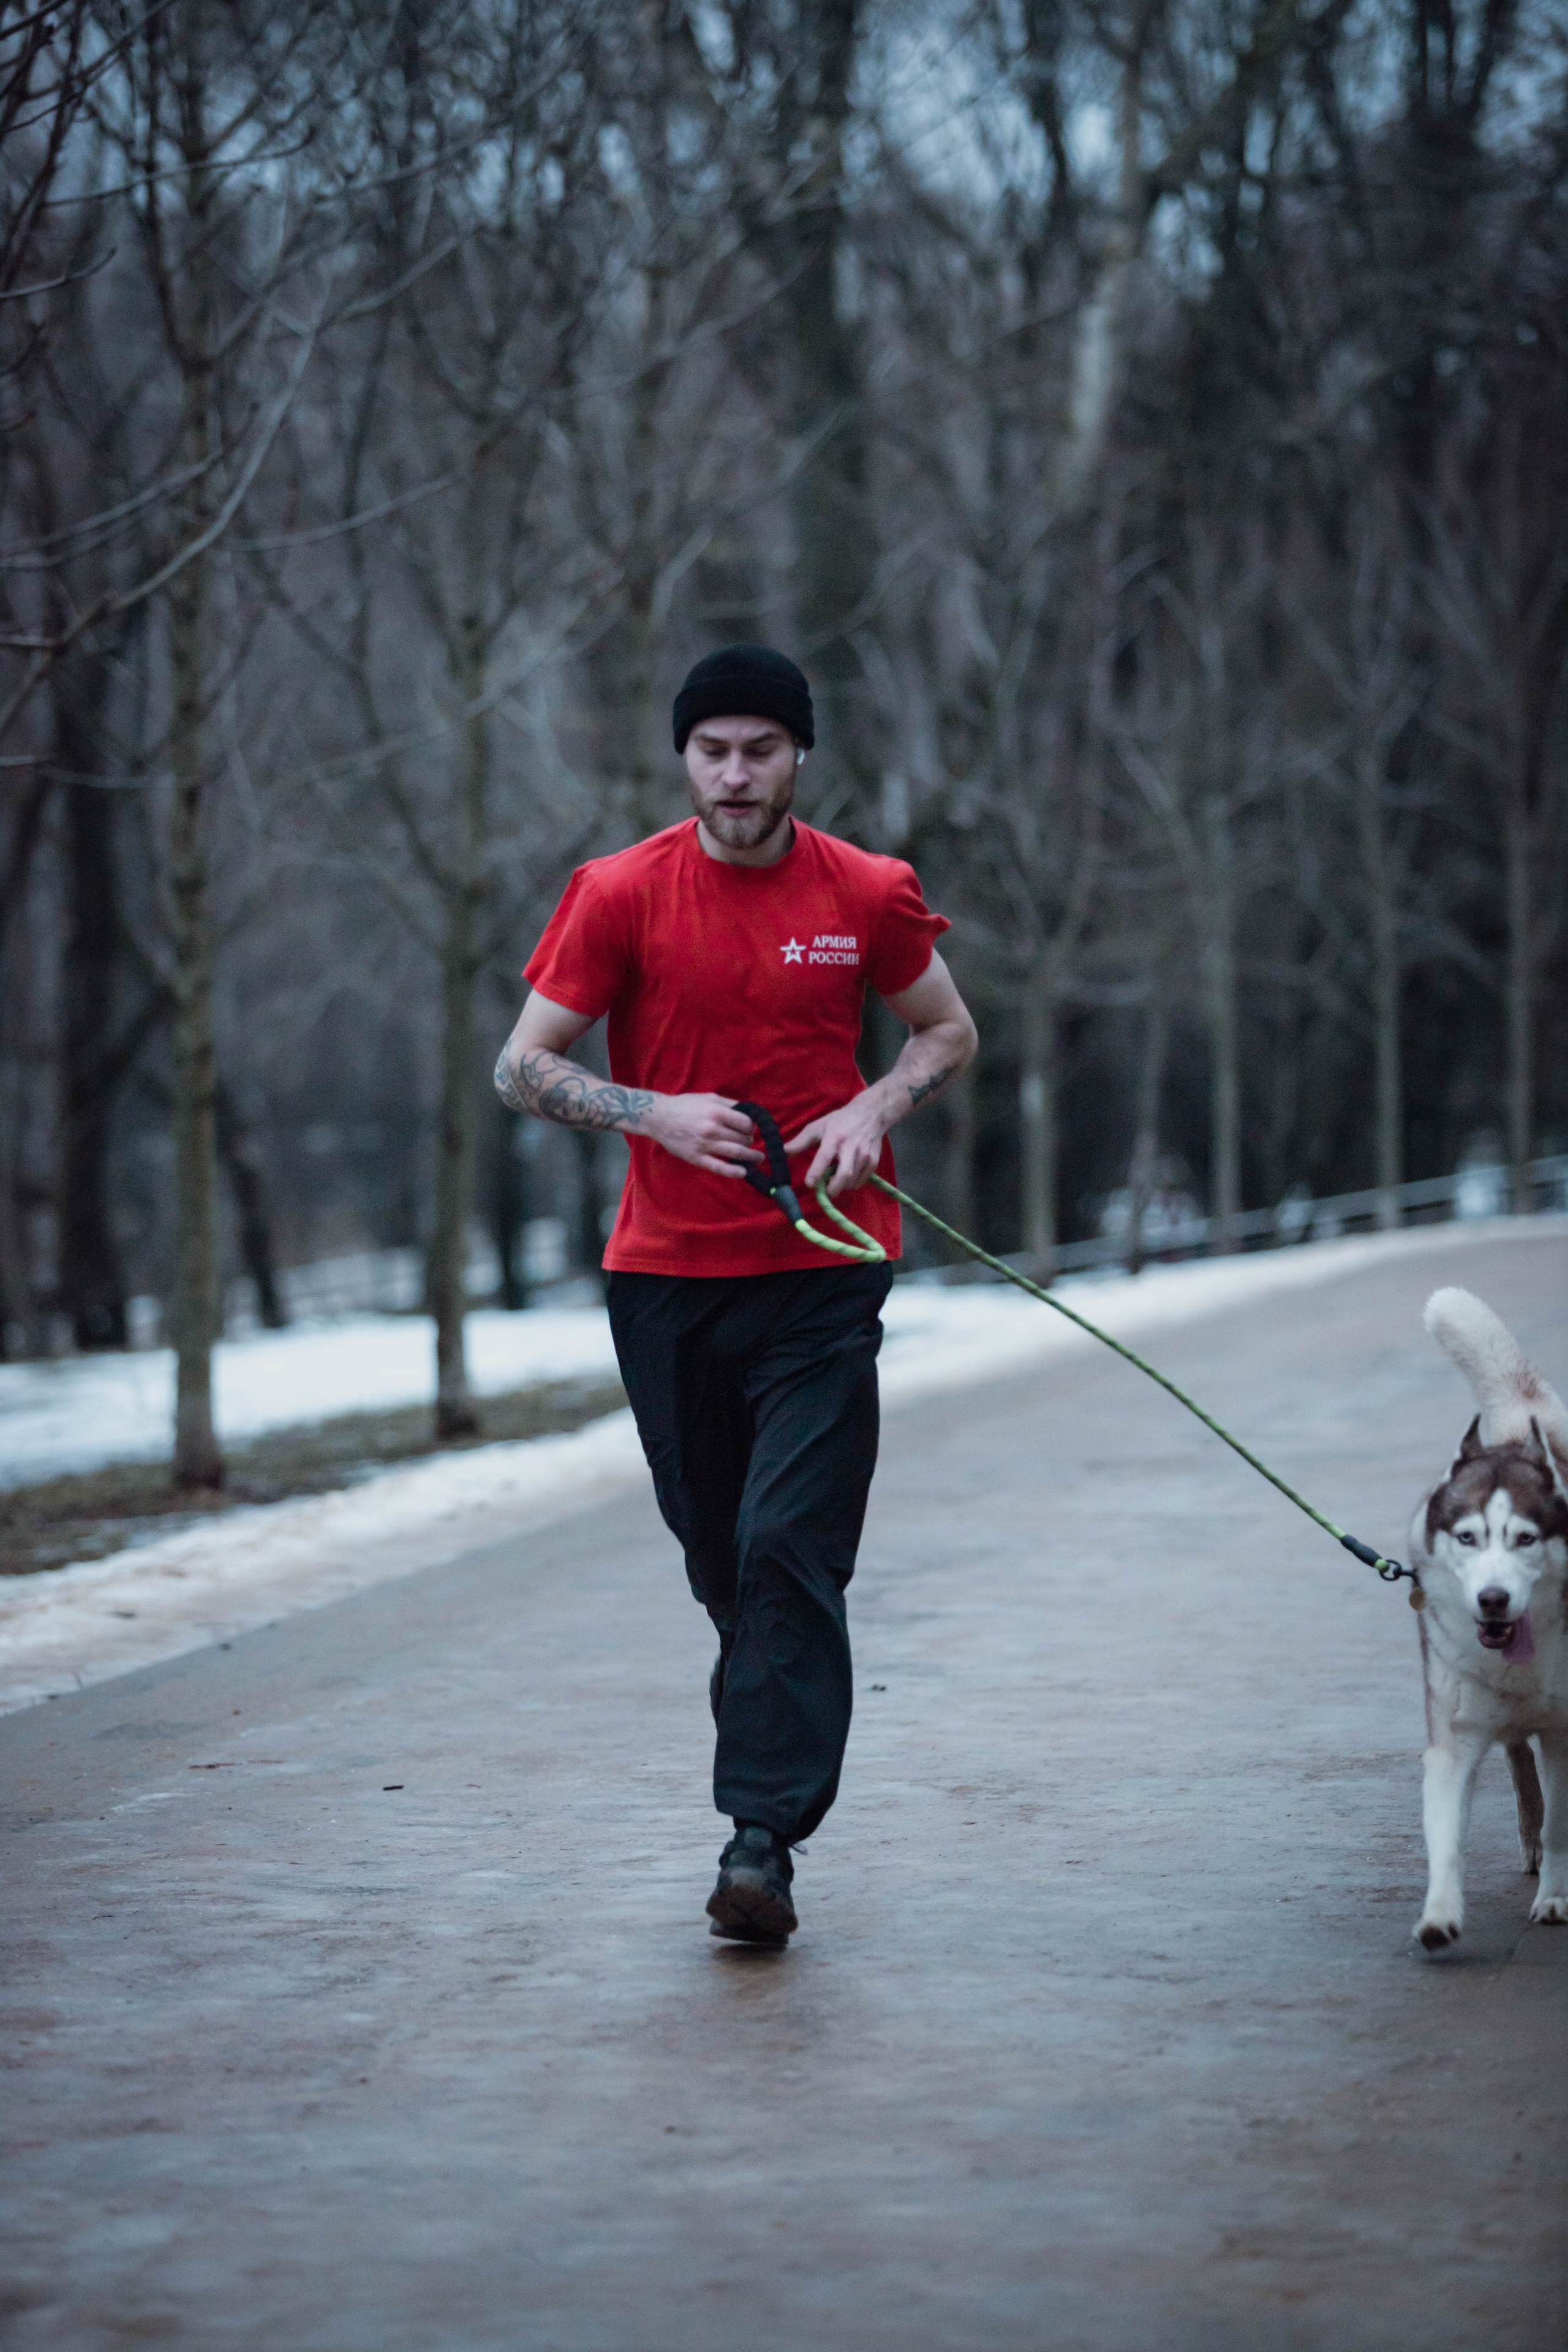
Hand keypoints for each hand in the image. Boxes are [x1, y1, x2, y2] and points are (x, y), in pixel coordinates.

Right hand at [644, 1093, 761, 1177]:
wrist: (659, 1118)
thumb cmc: (686, 1106)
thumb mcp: (709, 1097)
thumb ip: (730, 1104)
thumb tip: (749, 1113)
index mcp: (716, 1111)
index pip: (746, 1123)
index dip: (752, 1126)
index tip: (750, 1128)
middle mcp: (712, 1128)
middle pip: (743, 1138)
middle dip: (750, 1140)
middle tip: (750, 1141)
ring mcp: (704, 1145)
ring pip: (736, 1153)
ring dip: (751, 1156)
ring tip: (758, 1158)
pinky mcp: (696, 1157)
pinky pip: (719, 1167)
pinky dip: (734, 1171)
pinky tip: (743, 1172)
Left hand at [784, 1097, 889, 1196]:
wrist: (871, 1114)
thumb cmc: (841, 1120)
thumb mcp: (819, 1126)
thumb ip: (801, 1141)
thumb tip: (783, 1152)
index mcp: (834, 1137)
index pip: (824, 1157)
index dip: (816, 1172)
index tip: (810, 1184)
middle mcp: (851, 1147)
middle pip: (844, 1175)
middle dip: (833, 1188)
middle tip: (825, 1191)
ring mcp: (864, 1155)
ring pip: (852, 1181)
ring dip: (841, 1186)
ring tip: (834, 1179)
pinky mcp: (873, 1161)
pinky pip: (861, 1181)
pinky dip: (851, 1183)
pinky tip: (846, 1176)